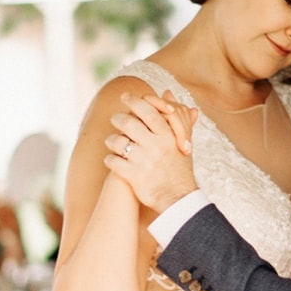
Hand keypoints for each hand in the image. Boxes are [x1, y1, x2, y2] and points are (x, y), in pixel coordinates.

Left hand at [105, 92, 200, 212]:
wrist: (179, 198)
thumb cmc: (179, 167)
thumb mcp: (181, 140)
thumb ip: (174, 115)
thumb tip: (168, 92)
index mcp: (168, 136)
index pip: (148, 111)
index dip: (134, 101)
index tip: (125, 96)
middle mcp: (156, 146)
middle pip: (129, 122)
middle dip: (118, 118)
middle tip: (115, 119)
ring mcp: (144, 161)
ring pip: (117, 141)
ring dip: (111, 139)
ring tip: (111, 141)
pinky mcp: (134, 176)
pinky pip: (113, 161)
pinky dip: (109, 158)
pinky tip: (112, 159)